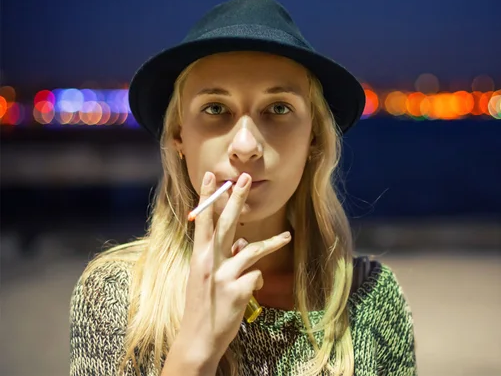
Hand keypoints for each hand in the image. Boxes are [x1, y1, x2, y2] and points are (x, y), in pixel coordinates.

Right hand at [171, 172, 291, 371]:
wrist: (198, 340)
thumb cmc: (202, 306)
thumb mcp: (205, 279)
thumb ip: (222, 258)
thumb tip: (242, 243)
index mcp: (199, 257)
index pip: (203, 221)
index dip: (207, 197)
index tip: (211, 176)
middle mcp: (209, 263)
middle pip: (227, 224)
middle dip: (237, 199)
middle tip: (245, 178)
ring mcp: (224, 276)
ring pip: (252, 249)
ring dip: (272, 242)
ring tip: (287, 236)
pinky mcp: (238, 291)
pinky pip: (257, 276)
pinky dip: (256, 281)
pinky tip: (247, 293)